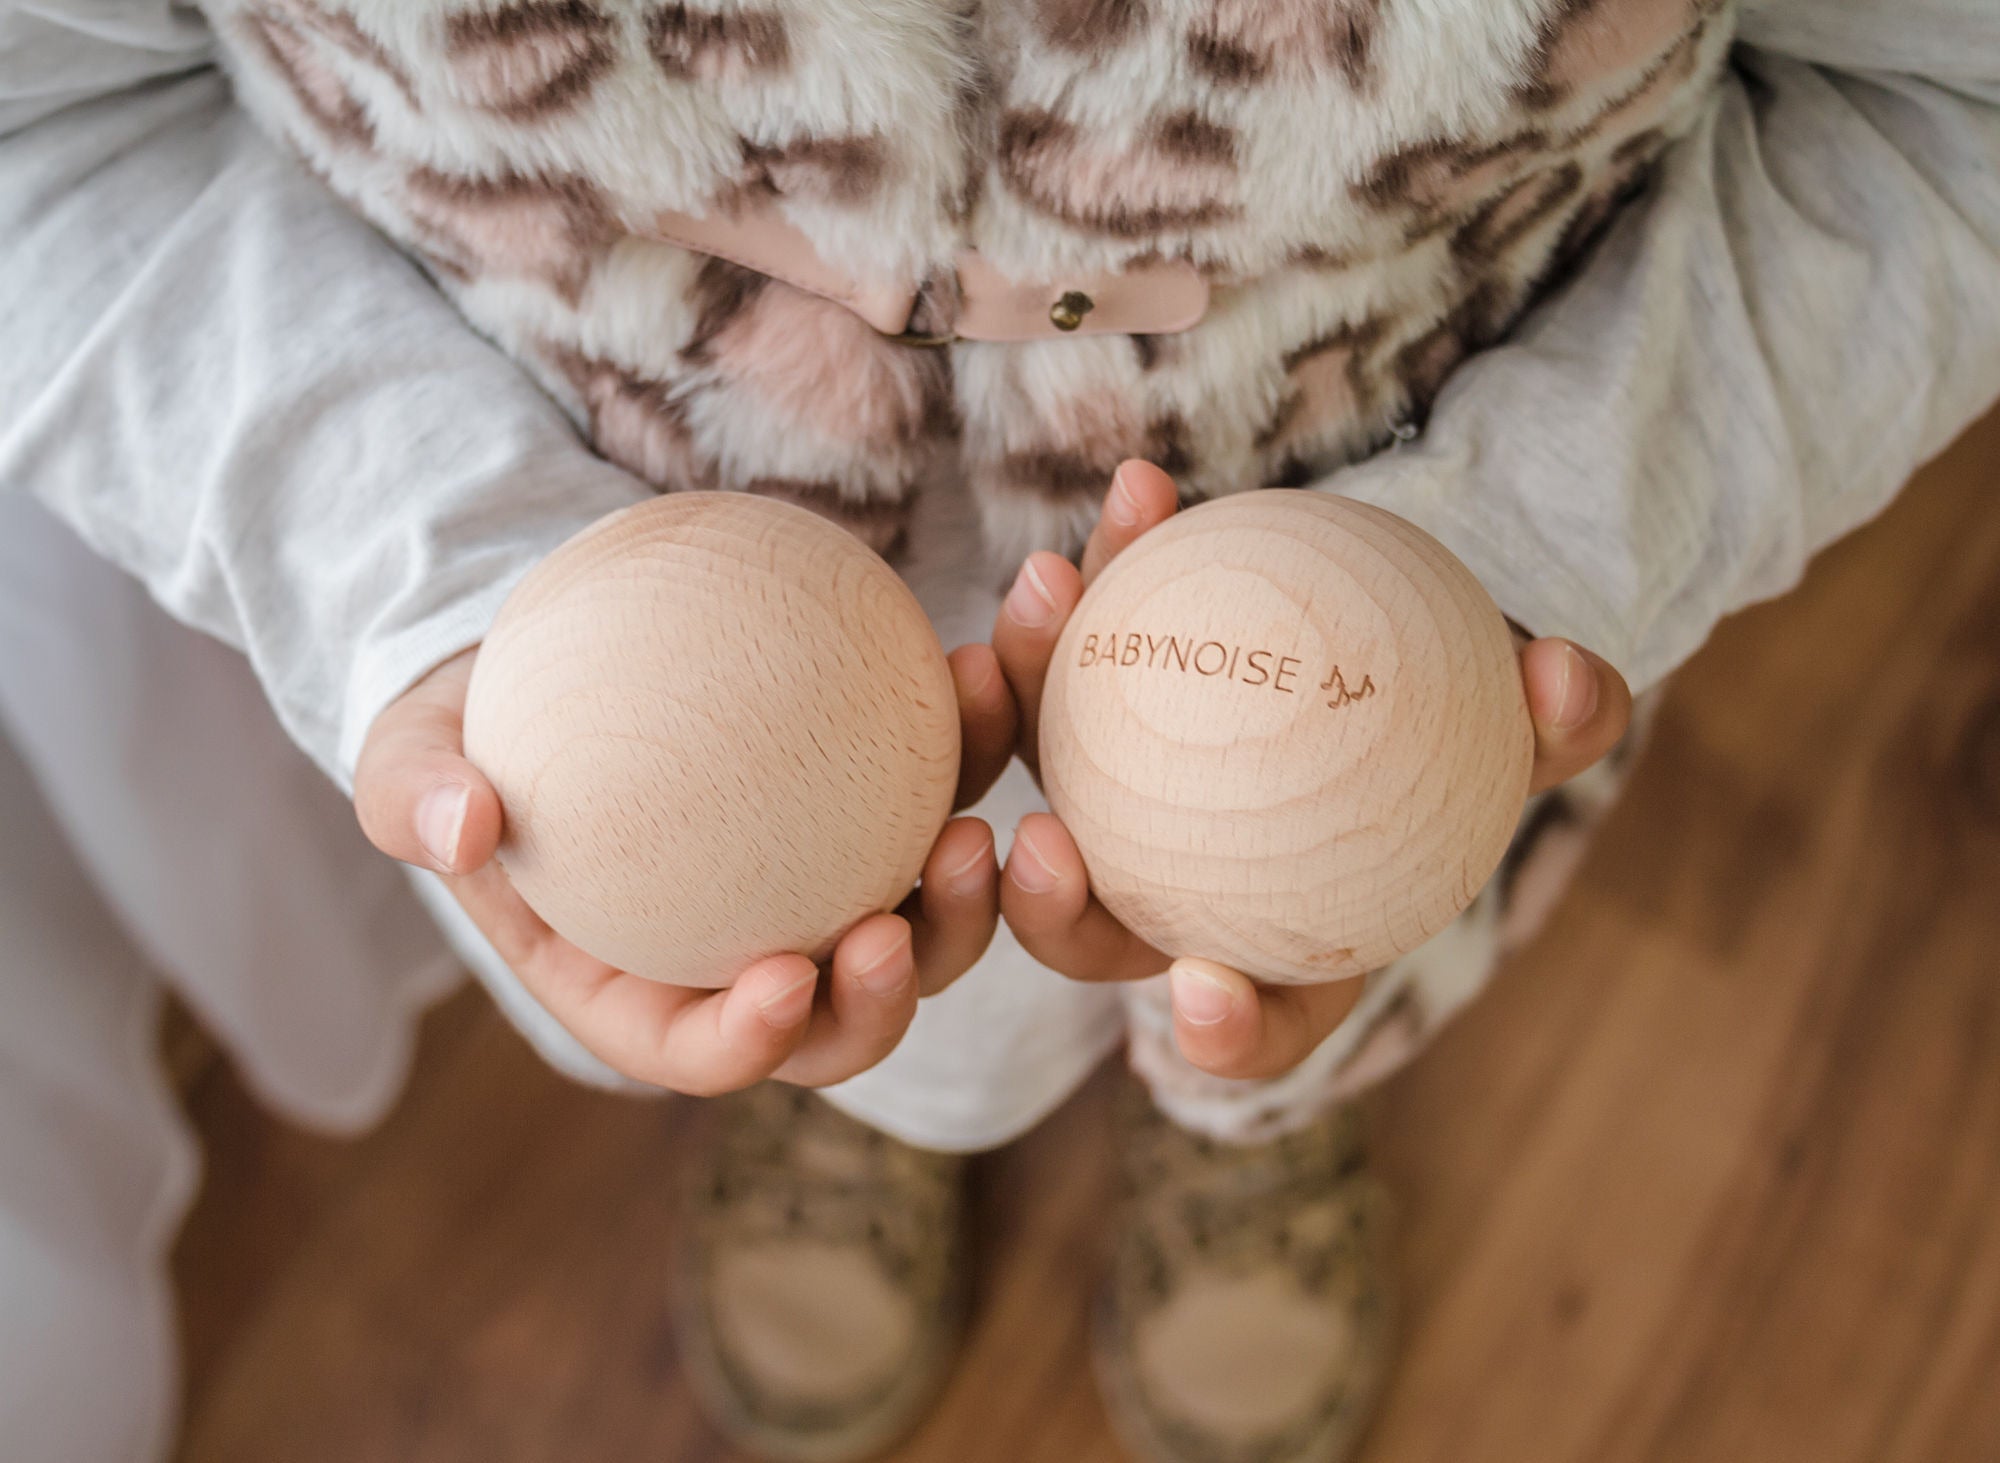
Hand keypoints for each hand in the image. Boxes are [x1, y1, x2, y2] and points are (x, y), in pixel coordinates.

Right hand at [353, 641, 1018, 1094]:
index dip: (752, 1042)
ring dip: (963, 896)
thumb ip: (415, 795)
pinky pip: (940, 784)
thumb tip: (456, 827)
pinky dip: (969, 742)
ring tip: (977, 825)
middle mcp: (747, 958)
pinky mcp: (876, 800)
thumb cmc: (471, 727)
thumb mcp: (409, 754)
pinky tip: (982, 667)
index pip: (699, 1051)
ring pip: (921, 921)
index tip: (784, 980)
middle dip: (884, 998)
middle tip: (894, 923)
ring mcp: (825, 885)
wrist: (548, 657)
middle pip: (838, 1019)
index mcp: (639, 991)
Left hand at [989, 462, 1633, 1080]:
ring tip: (1051, 597)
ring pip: (1042, 778)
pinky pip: (1071, 649)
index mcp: (1280, 942)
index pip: (1253, 1022)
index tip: (1202, 990)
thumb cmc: (1464, 714)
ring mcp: (1113, 801)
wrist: (1394, 637)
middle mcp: (1179, 890)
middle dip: (1048, 913)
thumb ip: (1555, 720)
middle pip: (1095, 934)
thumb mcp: (1522, 722)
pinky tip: (1141, 489)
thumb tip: (1570, 679)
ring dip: (1020, 703)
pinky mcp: (1084, 701)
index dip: (1224, 1032)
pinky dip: (1105, 573)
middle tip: (1037, 843)